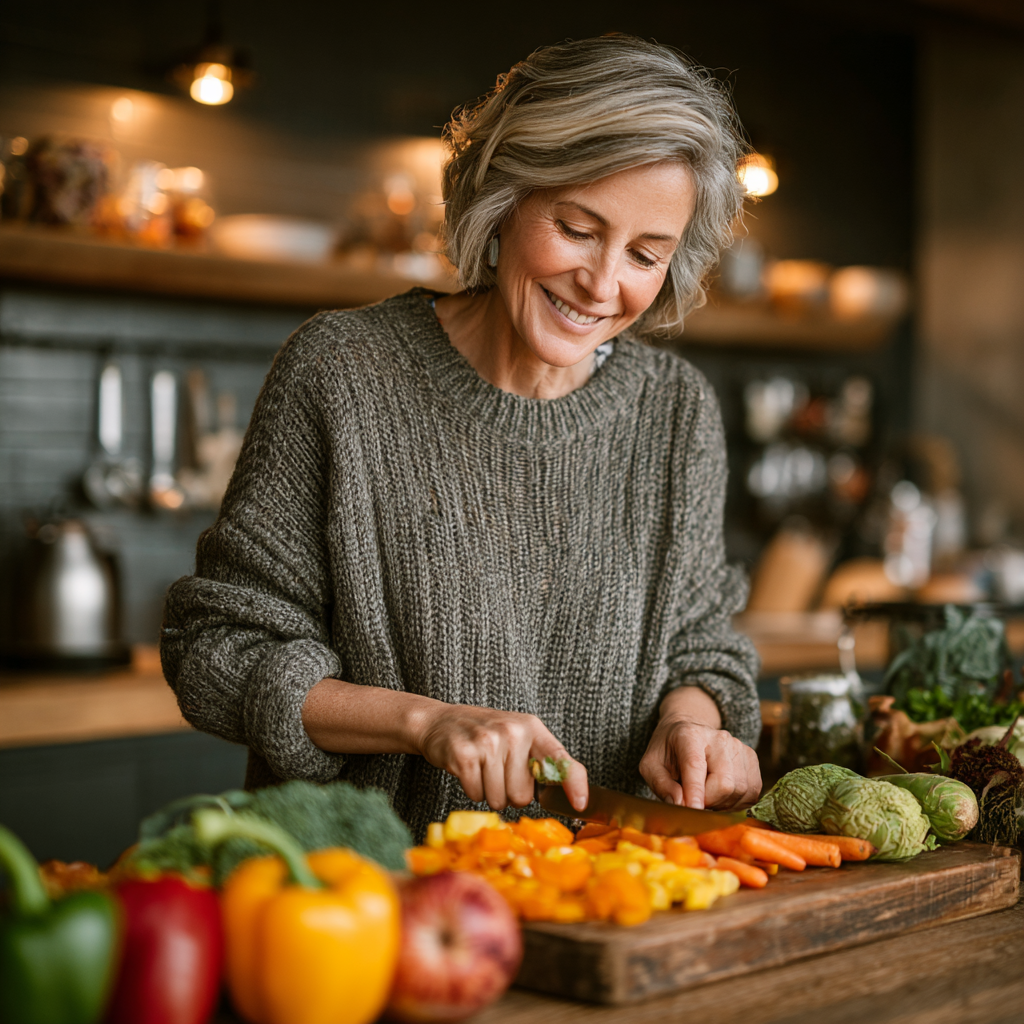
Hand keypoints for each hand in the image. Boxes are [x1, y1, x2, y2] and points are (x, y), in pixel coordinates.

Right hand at [418, 704, 588, 812]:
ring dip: (489, 793)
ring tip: (482, 769)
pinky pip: (476, 795)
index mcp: (532, 728)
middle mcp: (514, 732)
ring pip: (499, 799)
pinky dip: (471, 790)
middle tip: (497, 771)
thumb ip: (541, 762)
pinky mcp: (464, 754)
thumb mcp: (518, 738)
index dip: (574, 784)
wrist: (440, 721)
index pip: (559, 760)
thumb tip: (571, 795)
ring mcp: (488, 741)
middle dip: (509, 793)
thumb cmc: (484, 734)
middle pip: (523, 795)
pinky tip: (468, 769)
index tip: (581, 804)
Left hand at [639, 687, 760, 809]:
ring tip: (706, 795)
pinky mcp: (751, 758)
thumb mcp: (651, 765)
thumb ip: (661, 785)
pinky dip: (736, 802)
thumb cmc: (668, 752)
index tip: (694, 810)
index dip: (696, 791)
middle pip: (724, 784)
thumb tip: (680, 804)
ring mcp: (738, 746)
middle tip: (693, 800)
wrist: (687, 732)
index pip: (695, 766)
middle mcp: (718, 737)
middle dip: (708, 802)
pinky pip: (752, 792)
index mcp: (689, 735)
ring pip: (740, 790)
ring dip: (722, 804)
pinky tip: (721, 796)